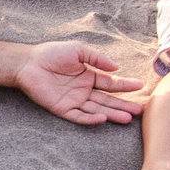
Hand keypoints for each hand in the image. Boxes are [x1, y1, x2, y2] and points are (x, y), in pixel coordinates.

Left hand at [14, 41, 145, 125]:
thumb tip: (117, 68)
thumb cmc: (52, 53)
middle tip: (139, 110)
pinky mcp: (62, 109)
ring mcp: (74, 100)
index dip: (125, 86)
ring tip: (128, 118)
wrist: (28, 63)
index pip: (111, 84)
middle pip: (107, 100)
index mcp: (89, 76)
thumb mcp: (78, 51)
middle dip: (123, 105)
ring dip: (112, 114)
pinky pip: (79, 116)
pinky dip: (90, 118)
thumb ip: (97, 59)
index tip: (140, 87)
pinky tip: (103, 118)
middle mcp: (84, 90)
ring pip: (97, 109)